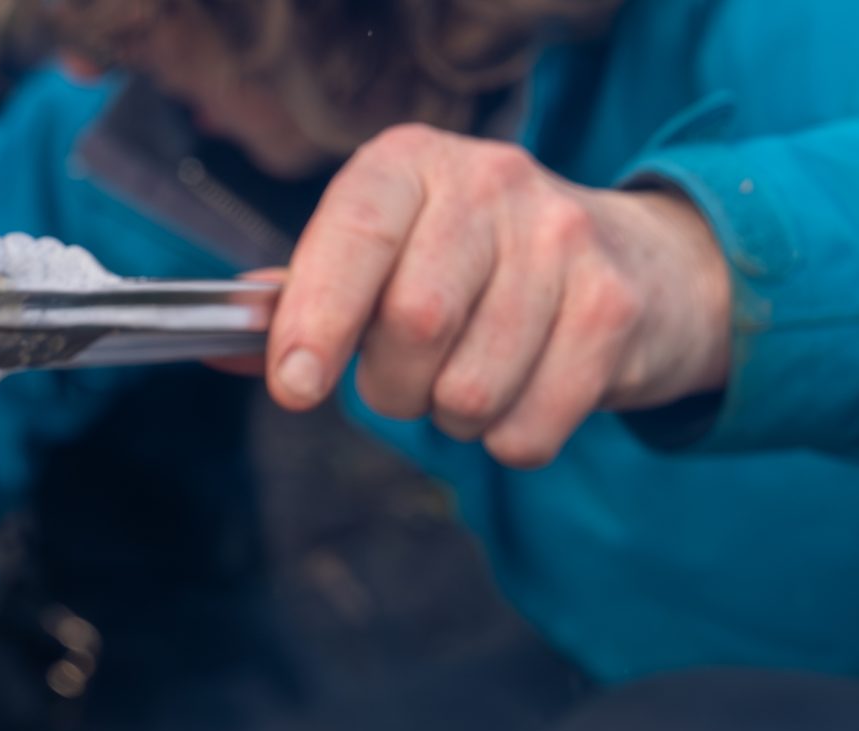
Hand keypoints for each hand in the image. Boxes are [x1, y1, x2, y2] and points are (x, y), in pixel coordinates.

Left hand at [262, 124, 732, 467]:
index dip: (317, 319)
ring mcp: (562, 240)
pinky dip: (511, 440)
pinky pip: (528, 430)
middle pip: (414, 326)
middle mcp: (491, 182)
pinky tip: (525, 393)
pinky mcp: (612, 310)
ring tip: (473, 377)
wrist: (636, 266)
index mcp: (411, 163)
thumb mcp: (389, 254)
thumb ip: (306, 298)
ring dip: (454, 419)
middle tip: (408, 380)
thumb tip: (221, 345)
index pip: (353, 234)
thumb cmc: (478, 267)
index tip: (295, 386)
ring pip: (471, 393)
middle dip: (394, 387)